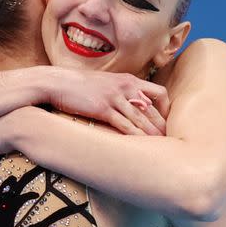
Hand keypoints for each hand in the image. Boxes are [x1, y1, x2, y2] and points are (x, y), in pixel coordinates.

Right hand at [46, 68, 168, 134]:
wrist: (57, 82)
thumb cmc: (79, 84)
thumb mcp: (105, 82)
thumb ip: (121, 91)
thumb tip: (131, 105)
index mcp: (129, 79)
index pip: (159, 92)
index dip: (165, 109)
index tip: (164, 121)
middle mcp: (126, 86)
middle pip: (153, 108)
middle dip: (161, 126)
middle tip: (168, 140)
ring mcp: (114, 97)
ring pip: (141, 118)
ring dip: (151, 134)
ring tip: (160, 147)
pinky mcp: (103, 108)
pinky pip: (124, 125)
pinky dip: (134, 136)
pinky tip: (140, 146)